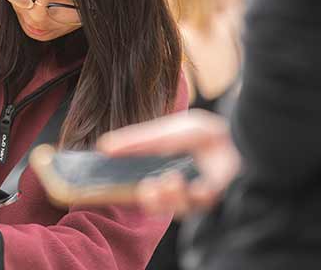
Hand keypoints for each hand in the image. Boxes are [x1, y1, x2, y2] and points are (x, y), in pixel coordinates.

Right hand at [96, 109, 239, 216]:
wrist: (239, 133)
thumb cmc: (202, 133)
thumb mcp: (165, 133)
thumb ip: (137, 141)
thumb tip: (104, 147)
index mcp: (160, 170)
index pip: (137, 185)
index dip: (125, 188)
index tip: (114, 184)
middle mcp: (176, 186)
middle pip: (155, 203)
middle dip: (150, 198)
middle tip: (148, 187)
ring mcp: (196, 194)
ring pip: (176, 209)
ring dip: (170, 197)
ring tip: (172, 179)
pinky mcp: (215, 200)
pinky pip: (201, 207)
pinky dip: (198, 197)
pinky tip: (201, 186)